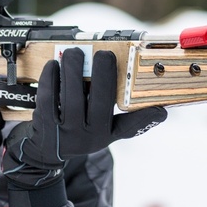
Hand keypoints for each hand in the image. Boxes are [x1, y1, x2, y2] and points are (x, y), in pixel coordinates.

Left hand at [3, 47, 167, 187]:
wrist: (44, 153)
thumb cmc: (81, 133)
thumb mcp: (106, 132)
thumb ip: (129, 120)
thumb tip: (161, 112)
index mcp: (105, 134)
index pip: (129, 125)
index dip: (145, 116)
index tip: (160, 108)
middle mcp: (88, 136)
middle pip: (100, 100)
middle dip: (103, 73)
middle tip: (104, 54)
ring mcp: (65, 131)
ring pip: (71, 95)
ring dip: (74, 69)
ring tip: (75, 52)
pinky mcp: (45, 123)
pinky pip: (48, 97)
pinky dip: (51, 78)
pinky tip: (54, 64)